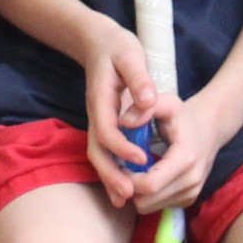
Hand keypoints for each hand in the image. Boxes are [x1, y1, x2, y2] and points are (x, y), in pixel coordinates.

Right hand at [76, 15, 165, 198]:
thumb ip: (139, 78)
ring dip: (110, 178)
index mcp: (101, 99)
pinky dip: (112, 172)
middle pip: (97, 151)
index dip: (122, 147)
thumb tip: (147, 101)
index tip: (142, 159)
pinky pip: (105, 153)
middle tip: (129, 195)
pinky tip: (124, 188)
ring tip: (126, 200)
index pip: (106, 130)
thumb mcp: (130, 55)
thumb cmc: (117, 48)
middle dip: (111, 175)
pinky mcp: (104, 125)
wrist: (99, 42)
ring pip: (99, 156)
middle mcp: (96, 114)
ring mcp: (98, 121)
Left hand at [122, 93, 221, 214]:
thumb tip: (124, 122)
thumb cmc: (183, 115)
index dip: (126, 177)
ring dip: (135, 193)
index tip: (119, 162)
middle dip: (127, 187)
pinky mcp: (188, 201)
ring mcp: (191, 194)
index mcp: (185, 160)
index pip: (149, 184)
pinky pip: (157, 207)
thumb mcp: (166, 104)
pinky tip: (146, 176)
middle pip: (145, 201)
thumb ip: (145, 109)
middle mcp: (191, 182)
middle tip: (123, 167)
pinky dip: (146, 196)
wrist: (211, 128)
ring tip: (134, 170)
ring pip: (149, 207)